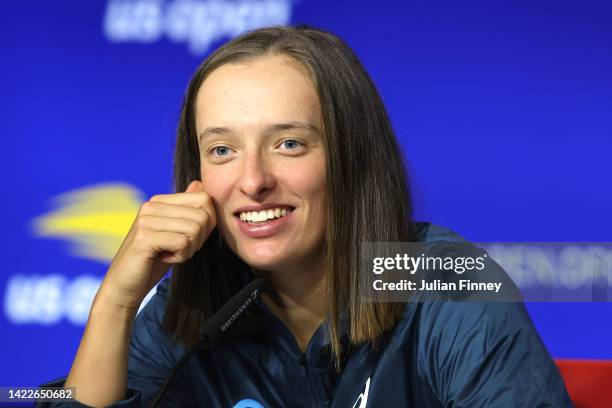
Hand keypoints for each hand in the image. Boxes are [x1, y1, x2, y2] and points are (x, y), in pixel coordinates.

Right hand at [97, 180, 215, 312]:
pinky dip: (181, 256)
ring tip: (171, 253)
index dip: (207, 223)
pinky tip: (165, 258)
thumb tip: (199, 183)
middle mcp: (151, 205)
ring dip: (189, 249)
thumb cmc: (153, 260)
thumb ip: (187, 210)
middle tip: (179, 249)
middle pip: (202, 216)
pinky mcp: (144, 237)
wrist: (125, 286)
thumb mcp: (175, 233)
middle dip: (199, 239)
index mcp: (159, 201)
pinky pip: (182, 242)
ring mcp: (146, 220)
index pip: (204, 198)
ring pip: (195, 229)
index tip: (189, 238)